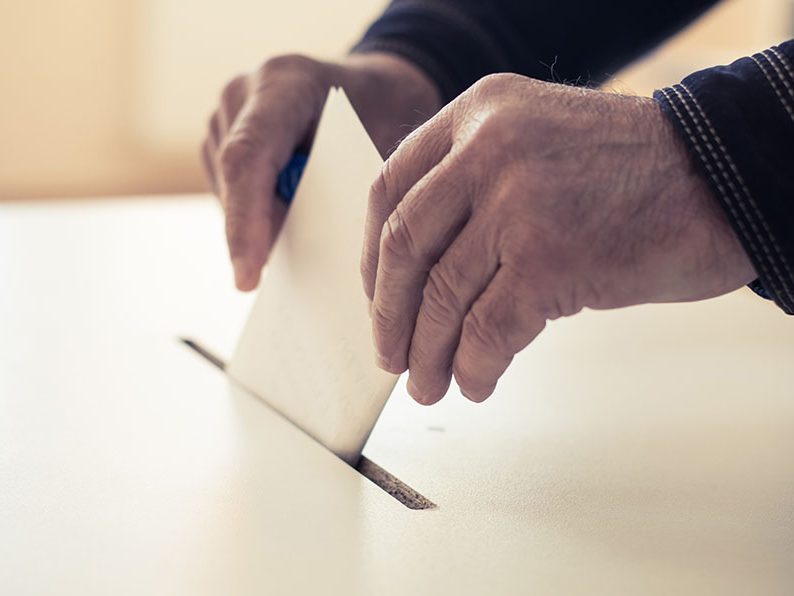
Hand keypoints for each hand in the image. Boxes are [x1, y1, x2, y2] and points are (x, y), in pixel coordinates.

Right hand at [203, 52, 440, 289]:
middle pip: (232, 180)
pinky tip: (291, 222)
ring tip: (302, 239)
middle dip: (258, 234)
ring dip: (259, 225)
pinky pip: (229, 192)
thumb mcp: (379, 142)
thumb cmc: (384, 114)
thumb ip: (346, 186)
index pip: (248, 156)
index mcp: (284, 82)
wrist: (374, 87)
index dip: (246, 221)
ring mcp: (224, 114)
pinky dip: (258, 215)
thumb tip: (328, 253)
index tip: (249, 277)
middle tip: (298, 276)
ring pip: (226, 193)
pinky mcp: (219, 136)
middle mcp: (242, 93)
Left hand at [361, 74, 755, 404]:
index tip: (376, 299)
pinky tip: (477, 381)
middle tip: (390, 356)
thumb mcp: (534, 144)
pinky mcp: (551, 259)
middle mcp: (489, 148)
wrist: (719, 176)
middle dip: (389, 315)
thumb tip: (415, 273)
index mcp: (478, 113)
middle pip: (405, 246)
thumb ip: (472, 185)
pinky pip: (488, 331)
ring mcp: (519, 202)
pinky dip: (475, 366)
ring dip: (429, 354)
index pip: (389, 190)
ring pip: (442, 297)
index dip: (372, 258)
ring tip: (429, 384)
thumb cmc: (630, 172)